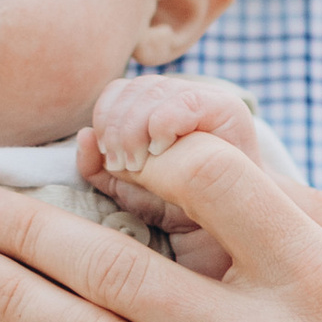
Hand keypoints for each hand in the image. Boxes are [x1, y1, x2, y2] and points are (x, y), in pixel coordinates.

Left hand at [80, 75, 264, 269]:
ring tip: (140, 164)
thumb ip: (102, 169)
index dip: (105, 119)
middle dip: (117, 126)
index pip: (117, 92)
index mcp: (154, 110)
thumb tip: (83, 138)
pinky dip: (165, 122)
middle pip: (132, 88)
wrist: (237, 234)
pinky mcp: (228, 109)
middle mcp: (179, 97)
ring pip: (153, 90)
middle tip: (122, 164)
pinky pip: (187, 99)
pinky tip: (161, 150)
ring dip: (136, 126)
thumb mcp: (133, 192)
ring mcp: (205, 99)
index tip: (109, 158)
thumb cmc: (185, 213)